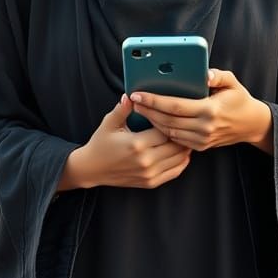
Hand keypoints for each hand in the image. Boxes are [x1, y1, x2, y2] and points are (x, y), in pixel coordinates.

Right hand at [61, 95, 191, 191]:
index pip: (165, 131)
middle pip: (176, 145)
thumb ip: (122, 109)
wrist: (92, 169)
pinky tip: (182, 152)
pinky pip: (174, 172)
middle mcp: (146, 161)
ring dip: (185, 147)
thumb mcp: (109, 123)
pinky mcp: (150, 182)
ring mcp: (149, 174)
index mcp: (137, 144)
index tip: (174, 116)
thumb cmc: (100, 144)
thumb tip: (131, 94)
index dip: (172, 122)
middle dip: (181, 134)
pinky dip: (181, 162)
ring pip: (179, 159)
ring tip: (186, 136)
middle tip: (186, 124)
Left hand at [129, 67, 272, 152]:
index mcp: (210, 110)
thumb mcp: (232, 82)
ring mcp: (202, 140)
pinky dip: (163, 131)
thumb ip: (218, 75)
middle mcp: (204, 127)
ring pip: (169, 132)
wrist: (251, 125)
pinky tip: (154, 121)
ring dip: (153, 121)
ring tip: (141, 110)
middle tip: (134, 101)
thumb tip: (204, 74)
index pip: (175, 106)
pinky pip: (176, 139)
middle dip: (148, 111)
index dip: (154, 100)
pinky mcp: (201, 146)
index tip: (138, 94)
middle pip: (168, 120)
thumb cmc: (239, 99)